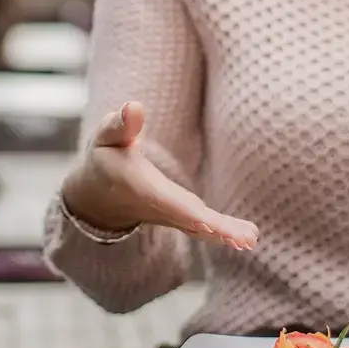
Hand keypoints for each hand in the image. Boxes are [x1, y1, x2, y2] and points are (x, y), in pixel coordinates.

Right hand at [59, 101, 258, 250]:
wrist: (98, 196)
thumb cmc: (104, 158)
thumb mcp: (106, 137)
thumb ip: (120, 124)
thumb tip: (134, 107)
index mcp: (140, 186)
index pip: (164, 199)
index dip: (184, 210)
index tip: (206, 221)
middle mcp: (157, 207)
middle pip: (189, 219)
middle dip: (215, 228)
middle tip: (244, 239)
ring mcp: (169, 216)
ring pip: (198, 228)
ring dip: (225, 234)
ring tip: (250, 240)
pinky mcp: (178, 218)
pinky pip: (201, 229)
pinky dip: (222, 234)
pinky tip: (246, 240)